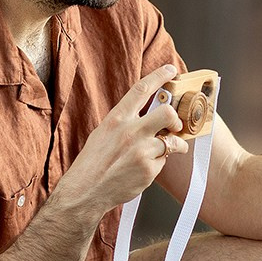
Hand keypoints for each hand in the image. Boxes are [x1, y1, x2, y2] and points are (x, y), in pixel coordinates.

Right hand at [58, 65, 184, 211]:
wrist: (85, 190)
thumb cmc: (93, 162)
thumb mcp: (104, 132)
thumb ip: (125, 121)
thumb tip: (147, 113)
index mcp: (117, 119)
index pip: (142, 90)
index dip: (159, 76)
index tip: (171, 70)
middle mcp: (130, 132)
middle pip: (167, 114)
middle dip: (176, 119)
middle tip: (174, 126)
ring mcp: (141, 151)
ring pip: (172, 141)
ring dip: (174, 145)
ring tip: (165, 150)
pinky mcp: (149, 170)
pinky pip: (164, 161)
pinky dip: (158, 164)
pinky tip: (144, 168)